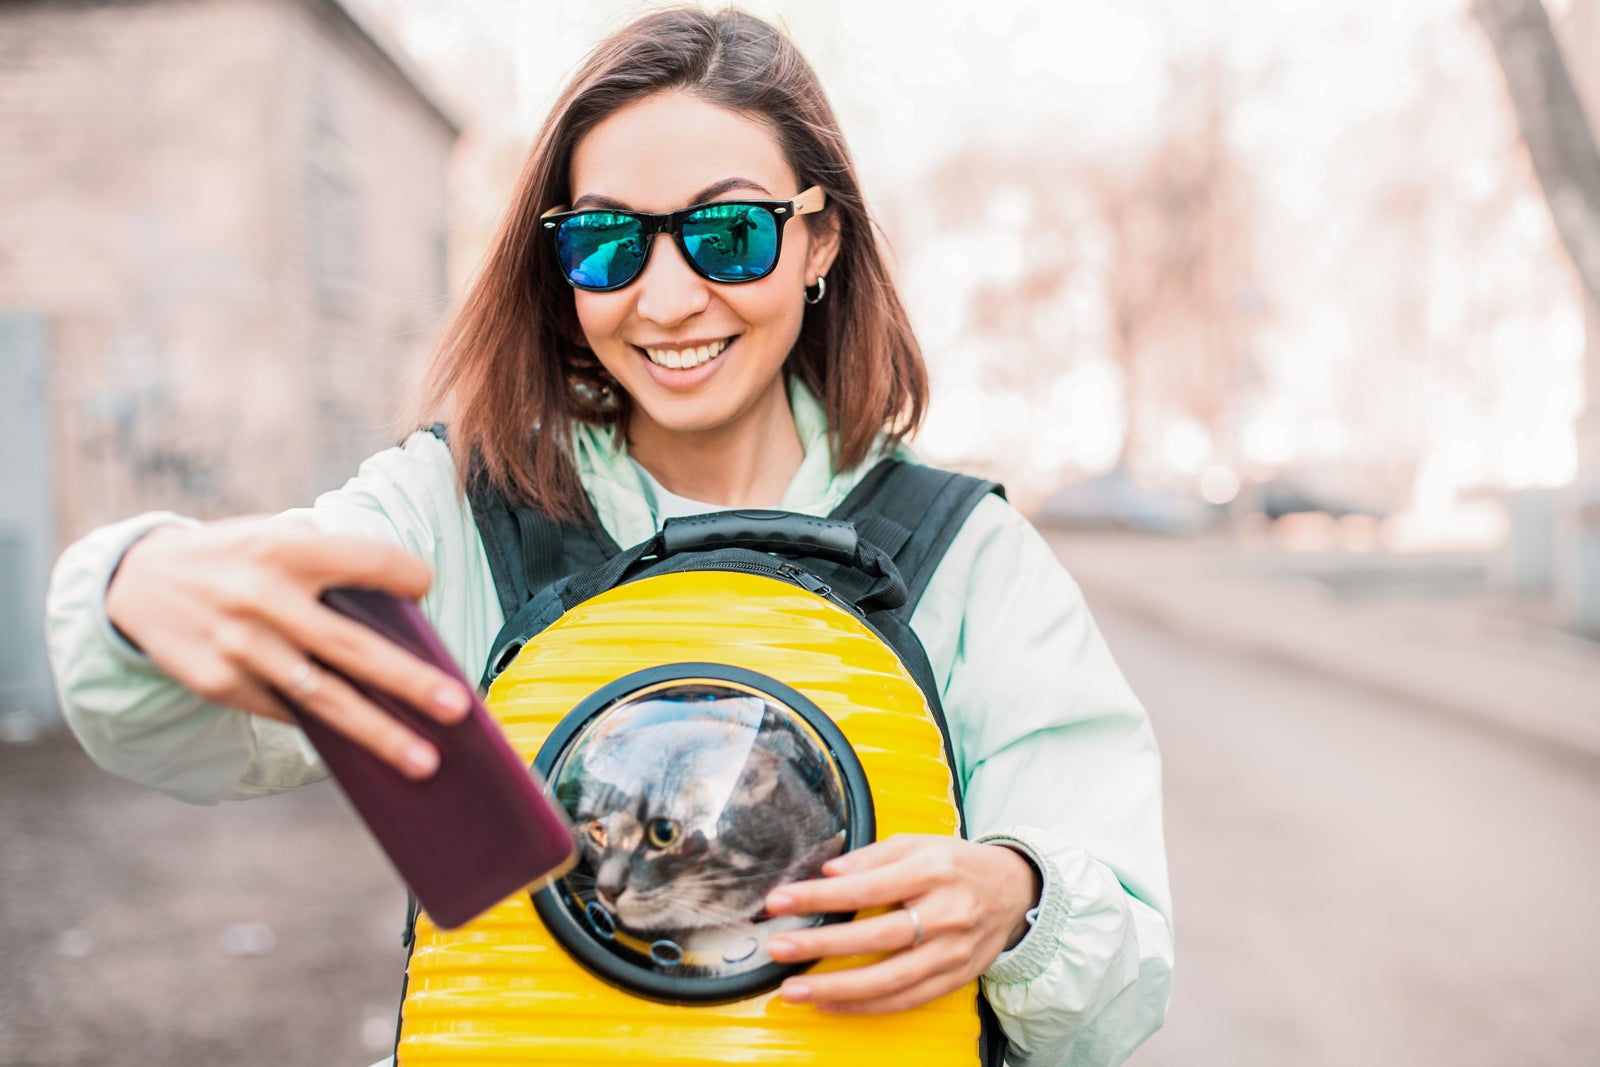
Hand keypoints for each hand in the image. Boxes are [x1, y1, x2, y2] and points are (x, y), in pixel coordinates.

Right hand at [105, 517, 471, 778]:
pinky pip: (290, 712)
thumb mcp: (276, 541)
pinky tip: (370, 751)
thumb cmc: (237, 560)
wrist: (139, 581)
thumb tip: (403, 629)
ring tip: (426, 760)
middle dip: (409, 681)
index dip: (406, 574)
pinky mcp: (220, 683)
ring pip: (323, 698)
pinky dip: (332, 730)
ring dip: (378, 733)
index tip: (426, 589)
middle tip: (458, 708)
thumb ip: (332, 572)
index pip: (366, 561)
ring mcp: (241, 646)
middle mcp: (263, 598)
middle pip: (352, 645)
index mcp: (285, 549)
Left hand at [762, 834, 1041, 1014]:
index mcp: (932, 871)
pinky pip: (905, 1000)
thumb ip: (871, 856)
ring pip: (888, 979)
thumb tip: (828, 872)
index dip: (818, 897)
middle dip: (819, 945)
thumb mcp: (917, 843)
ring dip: (836, 987)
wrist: (1014, 891)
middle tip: (779, 948)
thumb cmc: (957, 864)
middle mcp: (945, 913)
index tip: (779, 901)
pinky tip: (830, 1003)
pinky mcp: (955, 978)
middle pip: (874, 937)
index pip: (865, 888)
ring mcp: (952, 951)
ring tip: (793, 989)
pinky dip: (865, 1006)